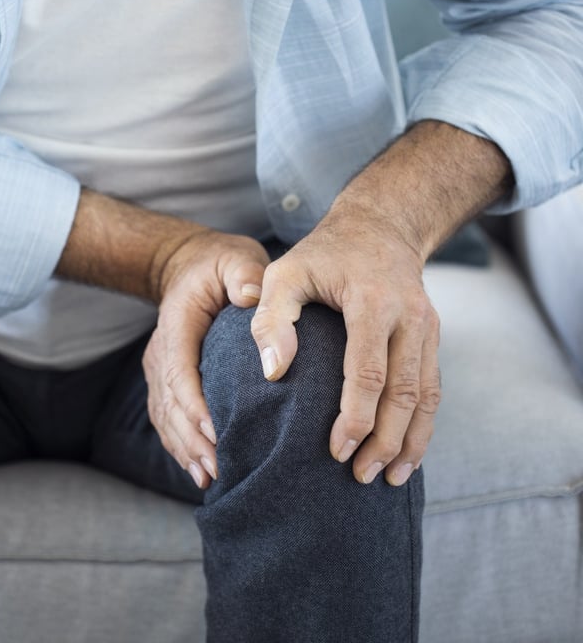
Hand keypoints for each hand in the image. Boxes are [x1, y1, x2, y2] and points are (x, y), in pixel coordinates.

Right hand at [142, 231, 269, 488]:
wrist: (189, 267)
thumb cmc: (219, 264)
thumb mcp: (235, 258)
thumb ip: (243, 274)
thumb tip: (253, 298)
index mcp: (176, 323)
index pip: (180, 369)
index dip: (194, 404)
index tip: (214, 433)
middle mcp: (161, 349)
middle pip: (170, 402)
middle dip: (192, 438)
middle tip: (219, 468)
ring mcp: (160, 367)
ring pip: (165, 416)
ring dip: (184, 448)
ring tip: (209, 477)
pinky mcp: (166, 380)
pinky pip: (166, 417)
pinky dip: (179, 445)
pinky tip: (197, 470)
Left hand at [250, 207, 440, 485]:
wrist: (379, 227)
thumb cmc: (322, 255)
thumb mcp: (285, 273)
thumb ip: (272, 318)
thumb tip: (274, 373)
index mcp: (372, 301)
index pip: (369, 372)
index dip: (355, 417)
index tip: (335, 450)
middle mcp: (409, 317)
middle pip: (404, 393)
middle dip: (385, 441)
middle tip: (359, 476)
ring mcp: (427, 327)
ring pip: (427, 396)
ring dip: (411, 441)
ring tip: (389, 478)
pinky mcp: (433, 337)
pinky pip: (433, 388)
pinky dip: (423, 424)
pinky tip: (408, 451)